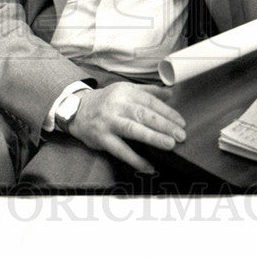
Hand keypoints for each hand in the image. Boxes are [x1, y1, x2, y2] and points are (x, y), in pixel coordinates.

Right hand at [67, 83, 186, 173]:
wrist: (75, 110)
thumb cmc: (105, 101)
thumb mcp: (125, 90)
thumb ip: (148, 91)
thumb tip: (170, 93)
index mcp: (125, 92)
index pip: (150, 101)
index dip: (167, 112)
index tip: (181, 122)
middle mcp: (116, 105)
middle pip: (143, 114)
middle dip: (164, 125)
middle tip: (181, 135)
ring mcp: (108, 122)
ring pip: (132, 130)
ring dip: (152, 138)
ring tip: (169, 145)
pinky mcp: (101, 138)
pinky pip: (120, 150)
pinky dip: (135, 159)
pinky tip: (149, 166)